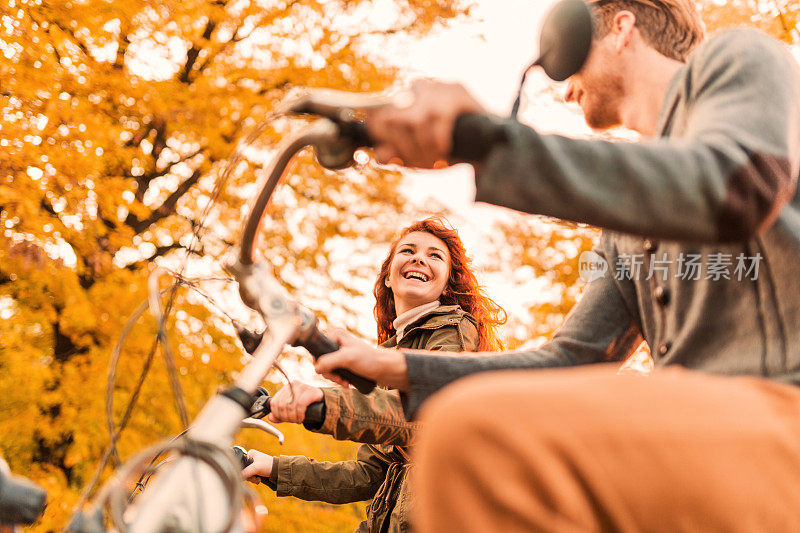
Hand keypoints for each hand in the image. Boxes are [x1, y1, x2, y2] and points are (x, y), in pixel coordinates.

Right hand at [241, 449, 273, 483]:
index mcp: (250, 453)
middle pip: (244, 470)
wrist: (278, 470)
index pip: (241, 463)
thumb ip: (245, 472)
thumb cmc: (268, 466)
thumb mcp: (255, 468)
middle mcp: (251, 457)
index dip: (243, 471)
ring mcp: (253, 464)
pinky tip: (259, 479)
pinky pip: (251, 475)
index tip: (249, 475)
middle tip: (256, 478)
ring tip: (258, 479)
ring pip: (247, 474)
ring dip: (252, 478)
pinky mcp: (256, 469)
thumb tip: (238, 477)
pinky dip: (254, 479)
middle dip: (249, 476)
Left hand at [267, 380, 323, 423]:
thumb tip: (271, 418)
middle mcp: (293, 385)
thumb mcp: (291, 410)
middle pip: (281, 405)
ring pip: (290, 406)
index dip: (277, 414)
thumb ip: (280, 414)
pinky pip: (300, 405)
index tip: (284, 419)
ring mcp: (302, 387)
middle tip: (293, 420)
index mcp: (286, 388)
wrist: (323, 402)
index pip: (274, 403)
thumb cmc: (306, 405)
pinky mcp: (311, 391)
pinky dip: (299, 415)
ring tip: (298, 420)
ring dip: (293, 417)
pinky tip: (302, 418)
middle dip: (286, 417)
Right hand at [315, 329, 409, 390]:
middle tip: (339, 379)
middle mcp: (337, 342)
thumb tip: (316, 368)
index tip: (332, 373)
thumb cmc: (369, 360)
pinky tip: (346, 382)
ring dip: (335, 378)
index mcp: (336, 335)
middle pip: (321, 361)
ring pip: (327, 368)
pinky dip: (338, 379)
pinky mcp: (344, 361)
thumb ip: (329, 361)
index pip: (318, 350)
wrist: (384, 369)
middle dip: (330, 373)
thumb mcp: (347, 358)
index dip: (321, 364)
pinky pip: (335, 371)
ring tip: (345, 382)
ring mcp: (340, 352)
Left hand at [366, 79, 484, 167]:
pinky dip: (440, 139)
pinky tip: (446, 149)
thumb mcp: (417, 156)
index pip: (378, 115)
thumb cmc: (448, 148)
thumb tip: (380, 155)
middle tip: (422, 163)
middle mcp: (417, 87)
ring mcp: (438, 86)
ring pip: (417, 118)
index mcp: (402, 99)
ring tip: (437, 159)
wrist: (488, 146)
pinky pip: (440, 118)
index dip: (384, 141)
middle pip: (394, 118)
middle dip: (406, 147)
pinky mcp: (458, 91)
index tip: (398, 158)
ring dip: (425, 147)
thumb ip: (397, 154)